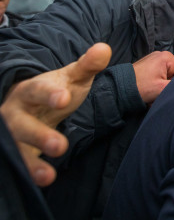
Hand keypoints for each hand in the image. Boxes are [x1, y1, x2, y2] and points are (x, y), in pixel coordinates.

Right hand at [0, 43, 111, 186]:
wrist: (30, 106)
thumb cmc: (56, 90)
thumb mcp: (72, 78)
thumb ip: (88, 66)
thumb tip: (104, 49)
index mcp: (31, 90)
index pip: (38, 90)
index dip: (50, 94)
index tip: (64, 98)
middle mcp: (16, 113)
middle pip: (23, 125)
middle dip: (40, 135)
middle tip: (61, 145)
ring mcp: (13, 135)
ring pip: (16, 148)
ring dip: (31, 163)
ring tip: (47, 175)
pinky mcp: (15, 152)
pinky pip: (17, 163)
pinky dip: (28, 172)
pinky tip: (43, 181)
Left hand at [132, 51, 173, 103]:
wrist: (117, 90)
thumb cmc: (139, 87)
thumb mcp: (162, 88)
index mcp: (167, 57)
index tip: (168, 92)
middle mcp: (161, 56)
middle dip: (168, 87)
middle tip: (159, 95)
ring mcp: (153, 61)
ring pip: (166, 79)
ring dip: (162, 89)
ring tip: (153, 95)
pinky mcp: (148, 67)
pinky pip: (159, 78)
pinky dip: (156, 87)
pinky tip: (149, 92)